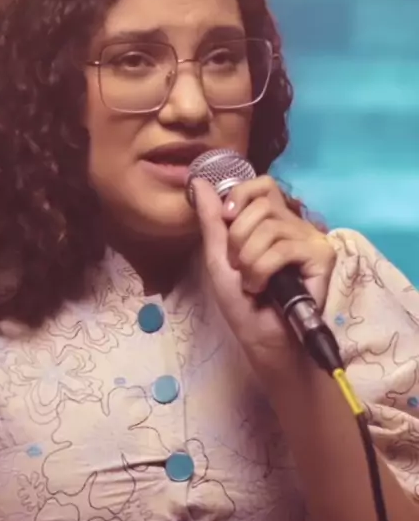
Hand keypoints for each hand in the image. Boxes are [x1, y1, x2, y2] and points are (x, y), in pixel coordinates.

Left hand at [192, 176, 335, 387]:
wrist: (263, 340)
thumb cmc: (243, 303)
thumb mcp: (218, 257)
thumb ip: (211, 219)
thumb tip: (198, 180)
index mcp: (273, 220)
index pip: (262, 185)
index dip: (241, 196)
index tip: (227, 219)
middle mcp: (295, 225)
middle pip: (261, 205)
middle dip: (238, 239)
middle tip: (240, 267)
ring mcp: (311, 239)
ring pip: (269, 228)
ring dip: (248, 261)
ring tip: (252, 283)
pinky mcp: (322, 256)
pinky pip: (283, 247)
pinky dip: (263, 270)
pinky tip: (264, 288)